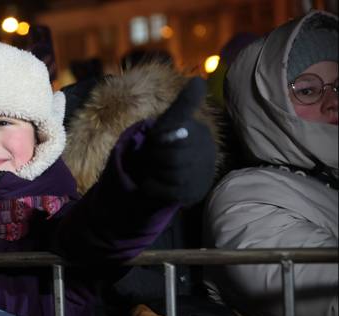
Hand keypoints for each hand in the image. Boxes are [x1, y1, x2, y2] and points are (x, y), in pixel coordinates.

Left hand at [128, 77, 215, 205]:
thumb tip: (199, 81)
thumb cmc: (172, 142)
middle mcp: (206, 155)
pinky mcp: (192, 194)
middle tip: (151, 156)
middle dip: (154, 156)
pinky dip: (152, 186)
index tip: (155, 139)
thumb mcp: (174, 120)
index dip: (157, 139)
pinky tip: (154, 181)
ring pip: (170, 174)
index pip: (175, 135)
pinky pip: (165, 191)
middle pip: (171, 157)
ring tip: (154, 168)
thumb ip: (184, 103)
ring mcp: (201, 176)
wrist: (178, 174)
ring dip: (154, 171)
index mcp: (201, 133)